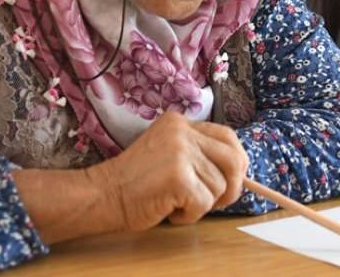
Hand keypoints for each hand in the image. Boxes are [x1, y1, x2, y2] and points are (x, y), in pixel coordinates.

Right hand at [87, 112, 249, 230]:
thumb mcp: (168, 154)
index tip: (234, 179)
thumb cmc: (134, 183)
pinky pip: (204, 203)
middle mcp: (182, 132)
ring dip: (201, 204)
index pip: (227, 136)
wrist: (102, 194)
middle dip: (232, 185)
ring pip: (219, 186)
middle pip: (233, 158)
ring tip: (175, 202)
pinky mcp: (179, 177)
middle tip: (217, 201)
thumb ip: (197, 155)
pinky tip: (169, 210)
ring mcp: (180, 152)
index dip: (237, 161)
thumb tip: (237, 174)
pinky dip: (189, 215)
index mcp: (179, 123)